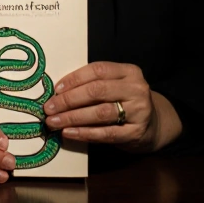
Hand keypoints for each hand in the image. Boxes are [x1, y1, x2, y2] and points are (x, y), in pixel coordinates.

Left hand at [41, 62, 181, 152]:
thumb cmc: (126, 102)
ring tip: (54, 121)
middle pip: (97, 91)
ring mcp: (139, 111)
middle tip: (48, 108)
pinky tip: (69, 133)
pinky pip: (106, 133)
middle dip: (69, 100)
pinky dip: (85, 133)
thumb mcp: (117, 86)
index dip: (74, 79)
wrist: (155, 125)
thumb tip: (58, 92)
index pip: (97, 70)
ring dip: (73, 117)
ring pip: (100, 112)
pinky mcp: (136, 132)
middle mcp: (136, 88)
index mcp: (129, 71)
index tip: (55, 89)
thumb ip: (95, 84)